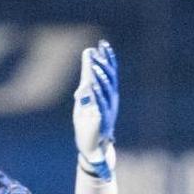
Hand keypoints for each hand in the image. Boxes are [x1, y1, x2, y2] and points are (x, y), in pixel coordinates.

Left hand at [72, 40, 118, 179]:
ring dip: (100, 77)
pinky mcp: (100, 121)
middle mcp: (109, 101)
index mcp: (106, 96)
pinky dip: (95, 96)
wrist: (92, 149)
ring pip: (105, 91)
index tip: (102, 44)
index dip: (106, 59)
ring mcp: (106, 110)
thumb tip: (84, 82)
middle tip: (97, 50)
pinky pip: (99, 106)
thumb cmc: (88, 127)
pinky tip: (90, 86)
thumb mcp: (84, 108)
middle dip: (103, 64)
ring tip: (94, 65)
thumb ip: (85, 94)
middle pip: (108, 79)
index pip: (108, 73)